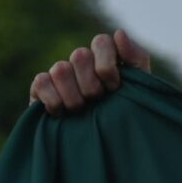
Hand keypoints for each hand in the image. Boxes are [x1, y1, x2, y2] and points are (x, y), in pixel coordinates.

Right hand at [31, 30, 150, 115]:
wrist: (107, 149)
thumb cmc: (126, 117)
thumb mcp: (141, 90)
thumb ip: (136, 59)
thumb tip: (118, 33)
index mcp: (105, 58)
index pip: (101, 42)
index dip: (107, 66)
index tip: (115, 88)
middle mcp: (81, 63)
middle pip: (80, 55)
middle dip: (91, 86)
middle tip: (97, 102)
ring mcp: (60, 74)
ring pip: (60, 69)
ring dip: (74, 96)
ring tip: (81, 112)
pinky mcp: (41, 88)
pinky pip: (42, 82)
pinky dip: (54, 100)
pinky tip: (62, 114)